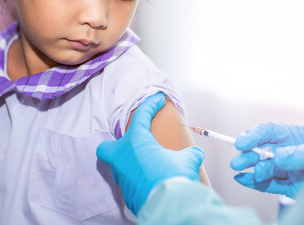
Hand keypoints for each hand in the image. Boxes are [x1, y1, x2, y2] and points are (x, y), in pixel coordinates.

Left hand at [96, 93, 204, 214]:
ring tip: (148, 164)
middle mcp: (122, 158)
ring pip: (118, 167)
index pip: (141, 116)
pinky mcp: (126, 193)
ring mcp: (121, 177)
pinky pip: (128, 182)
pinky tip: (151, 180)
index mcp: (136, 142)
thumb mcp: (187, 160)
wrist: (169, 205)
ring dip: (130, 163)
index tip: (156, 98)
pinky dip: (137, 179)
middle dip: (116, 145)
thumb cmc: (173, 176)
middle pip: (107, 147)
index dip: (150, 104)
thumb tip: (196, 154)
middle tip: (133, 145)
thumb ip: (190, 154)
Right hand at [230, 122, 303, 197]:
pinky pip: (267, 184)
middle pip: (261, 150)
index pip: (268, 132)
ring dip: (251, 169)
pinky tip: (243, 179)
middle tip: (237, 162)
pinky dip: (254, 182)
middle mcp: (285, 151)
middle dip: (248, 155)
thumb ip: (298, 155)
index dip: (253, 135)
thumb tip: (276, 157)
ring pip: (263, 167)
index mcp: (292, 136)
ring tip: (241, 171)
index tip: (242, 143)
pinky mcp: (286, 185)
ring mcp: (284, 169)